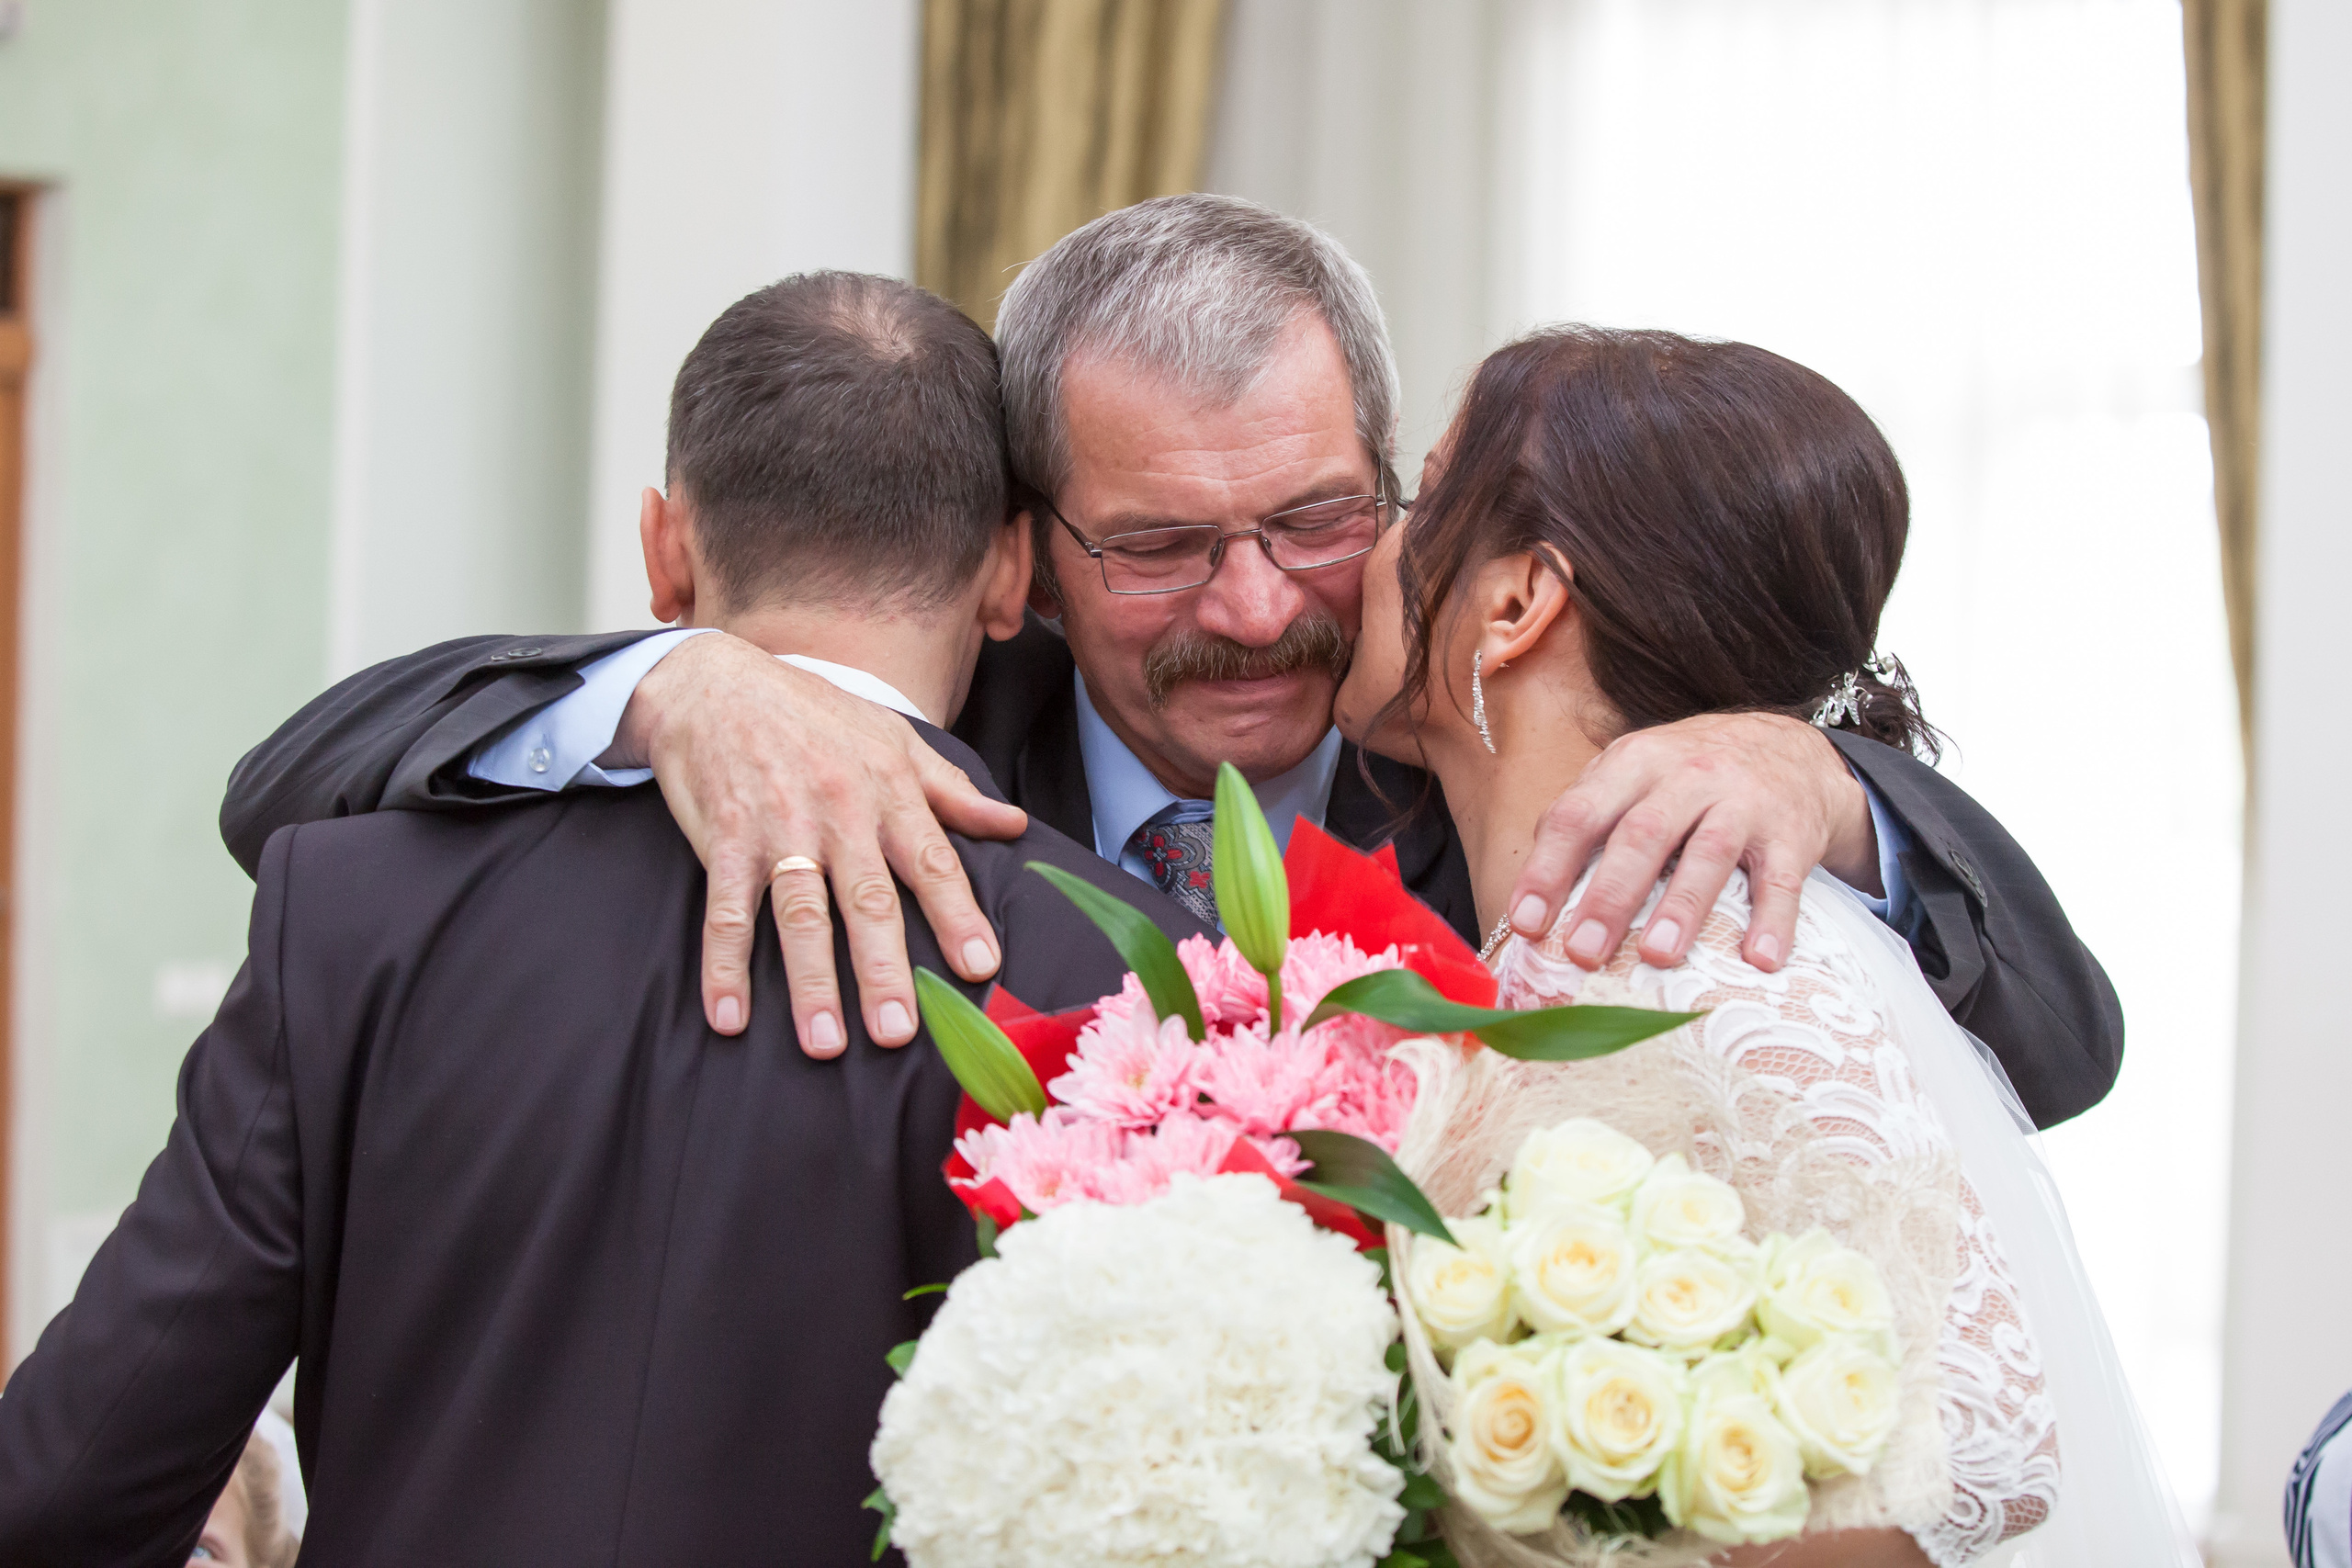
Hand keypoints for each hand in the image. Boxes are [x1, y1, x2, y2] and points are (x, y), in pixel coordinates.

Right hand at [613, 633, 1028, 1053]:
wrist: (714, 682)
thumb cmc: (814, 716)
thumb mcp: (893, 740)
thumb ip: (952, 792)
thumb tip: (1014, 825)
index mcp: (888, 793)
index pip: (933, 863)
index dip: (958, 916)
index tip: (981, 968)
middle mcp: (838, 814)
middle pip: (867, 901)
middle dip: (884, 970)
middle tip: (898, 1033)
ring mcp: (777, 829)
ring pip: (800, 915)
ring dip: (810, 982)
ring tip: (825, 1043)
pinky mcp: (722, 840)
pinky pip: (725, 911)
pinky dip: (724, 964)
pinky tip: (729, 1016)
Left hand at [1505, 713, 1878, 973]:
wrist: (1789, 749)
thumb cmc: (1688, 776)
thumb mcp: (1633, 774)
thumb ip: (1585, 817)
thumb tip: (1528, 893)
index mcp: (1633, 763)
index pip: (1580, 814)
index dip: (1550, 870)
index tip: (1528, 925)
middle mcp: (1687, 775)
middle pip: (1641, 835)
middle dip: (1609, 898)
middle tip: (1583, 954)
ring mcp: (1743, 801)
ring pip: (1709, 854)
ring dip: (1681, 908)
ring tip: (1658, 956)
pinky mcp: (1791, 832)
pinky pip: (1782, 879)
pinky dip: (1772, 921)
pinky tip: (1759, 961)